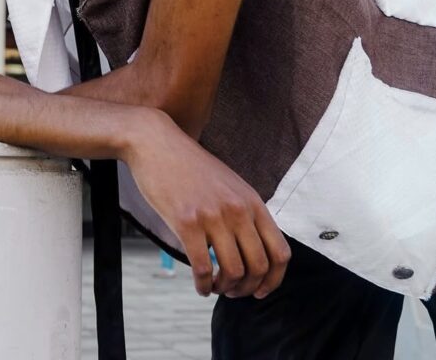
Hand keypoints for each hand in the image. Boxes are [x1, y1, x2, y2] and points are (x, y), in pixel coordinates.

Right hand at [122, 109, 290, 298]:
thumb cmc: (188, 166)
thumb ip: (243, 211)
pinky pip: (203, 268)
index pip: (280, 252)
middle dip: (248, 288)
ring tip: (215, 287)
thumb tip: (252, 249)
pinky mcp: (187, 222)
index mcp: (251, 200)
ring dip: (226, 289)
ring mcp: (213, 216)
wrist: (155, 143)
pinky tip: (200, 285)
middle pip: (259, 266)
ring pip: (234, 271)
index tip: (261, 290)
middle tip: (233, 291)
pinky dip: (204, 286)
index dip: (274, 279)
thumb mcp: (227, 183)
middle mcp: (237, 209)